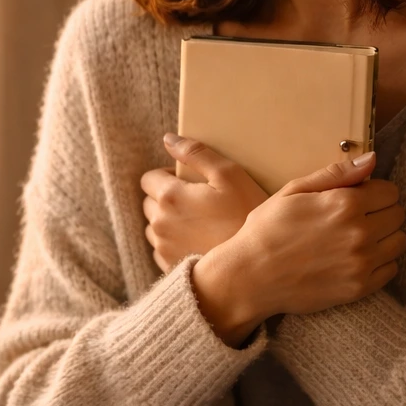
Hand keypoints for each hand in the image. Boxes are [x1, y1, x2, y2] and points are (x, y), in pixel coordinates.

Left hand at [141, 133, 266, 271]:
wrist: (257, 263)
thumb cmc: (247, 215)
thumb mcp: (229, 175)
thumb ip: (196, 153)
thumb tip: (169, 139)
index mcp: (169, 196)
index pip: (148, 178)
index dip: (167, 176)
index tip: (189, 181)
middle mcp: (159, 223)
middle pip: (149, 202)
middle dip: (166, 198)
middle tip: (197, 201)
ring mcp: (162, 247)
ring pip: (154, 227)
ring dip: (168, 221)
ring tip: (198, 223)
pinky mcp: (169, 266)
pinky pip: (162, 249)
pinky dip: (174, 243)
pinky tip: (198, 241)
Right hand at [193, 152, 405, 345]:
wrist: (250, 277)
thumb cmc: (267, 230)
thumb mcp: (293, 191)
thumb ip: (336, 174)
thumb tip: (372, 159)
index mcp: (344, 204)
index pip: (390, 191)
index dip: (373, 192)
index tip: (357, 198)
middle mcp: (359, 233)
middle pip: (398, 215)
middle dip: (380, 212)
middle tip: (354, 218)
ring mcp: (362, 263)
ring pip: (399, 241)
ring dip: (384, 237)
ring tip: (356, 238)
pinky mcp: (360, 287)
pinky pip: (391, 269)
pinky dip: (380, 262)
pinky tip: (355, 258)